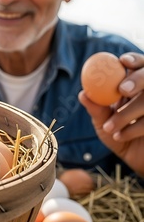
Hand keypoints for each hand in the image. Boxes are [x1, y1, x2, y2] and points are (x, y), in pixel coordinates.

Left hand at [79, 52, 143, 176]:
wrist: (138, 161)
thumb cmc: (119, 136)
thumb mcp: (104, 123)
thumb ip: (96, 109)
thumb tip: (83, 94)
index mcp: (136, 87)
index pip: (139, 65)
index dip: (134, 60)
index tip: (122, 61)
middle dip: (138, 78)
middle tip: (123, 89)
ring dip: (127, 113)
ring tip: (109, 128)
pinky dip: (133, 129)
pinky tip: (119, 137)